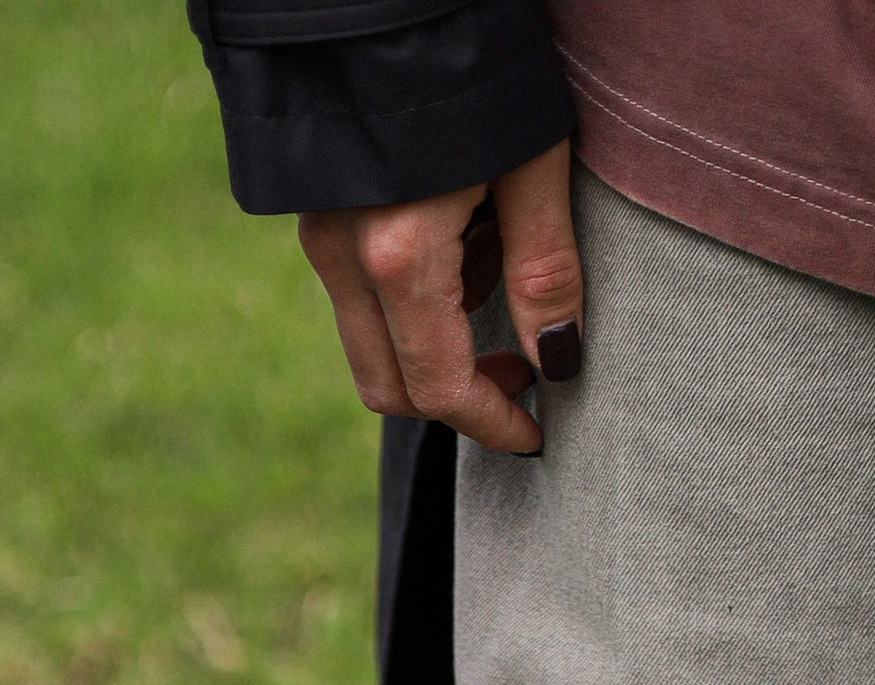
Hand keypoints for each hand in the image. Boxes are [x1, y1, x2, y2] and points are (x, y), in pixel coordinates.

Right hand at [298, 139, 579, 456]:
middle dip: (457, 398)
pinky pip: (358, 290)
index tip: (534, 435)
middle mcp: (344, 255)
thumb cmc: (480, 58)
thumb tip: (558, 358)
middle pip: (389, 386)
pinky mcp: (316, 209)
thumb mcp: (534, 159)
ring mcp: (320, 233)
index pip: (439, 387)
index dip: (492, 424)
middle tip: (520, 372)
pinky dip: (409, 296)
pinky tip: (459, 234)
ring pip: (371, 342)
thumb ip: (544, 268)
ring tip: (496, 267)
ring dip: (435, 341)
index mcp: (401, 252)